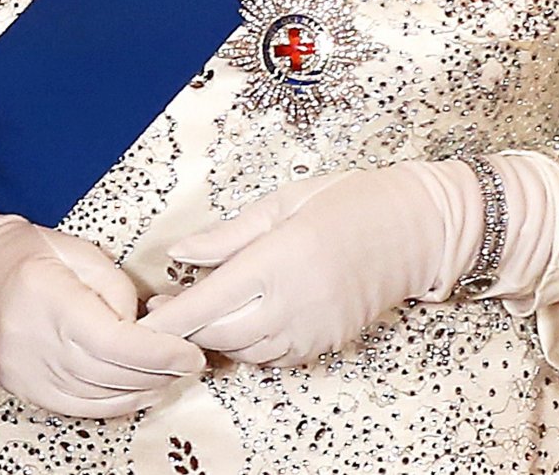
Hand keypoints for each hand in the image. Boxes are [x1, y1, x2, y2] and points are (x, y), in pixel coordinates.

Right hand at [0, 215, 206, 416]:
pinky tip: (138, 391)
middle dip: (158, 372)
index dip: (158, 353)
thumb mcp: (78, 250)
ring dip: (141, 390)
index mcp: (49, 298)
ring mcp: (25, 373)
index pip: (114, 342)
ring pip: (96, 397)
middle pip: (109, 373)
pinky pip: (77, 407)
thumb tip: (144, 325)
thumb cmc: (25, 251)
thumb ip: (116, 288)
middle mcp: (33, 342)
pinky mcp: (23, 389)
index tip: (190, 351)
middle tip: (192, 362)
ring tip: (172, 376)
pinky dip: (113, 404)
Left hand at [141, 162, 483, 366]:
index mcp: (279, 261)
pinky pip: (273, 356)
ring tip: (202, 308)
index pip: (208, 302)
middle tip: (166, 305)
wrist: (414, 228)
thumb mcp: (284, 202)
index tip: (144, 317)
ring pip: (244, 351)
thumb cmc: (349, 201)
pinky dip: (250, 344)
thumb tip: (180, 252)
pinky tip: (245, 317)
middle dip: (187, 326)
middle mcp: (294, 304)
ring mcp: (312, 330)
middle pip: (219, 334)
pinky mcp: (326, 344)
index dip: (170, 316)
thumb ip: (229, 234)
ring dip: (217, 335)